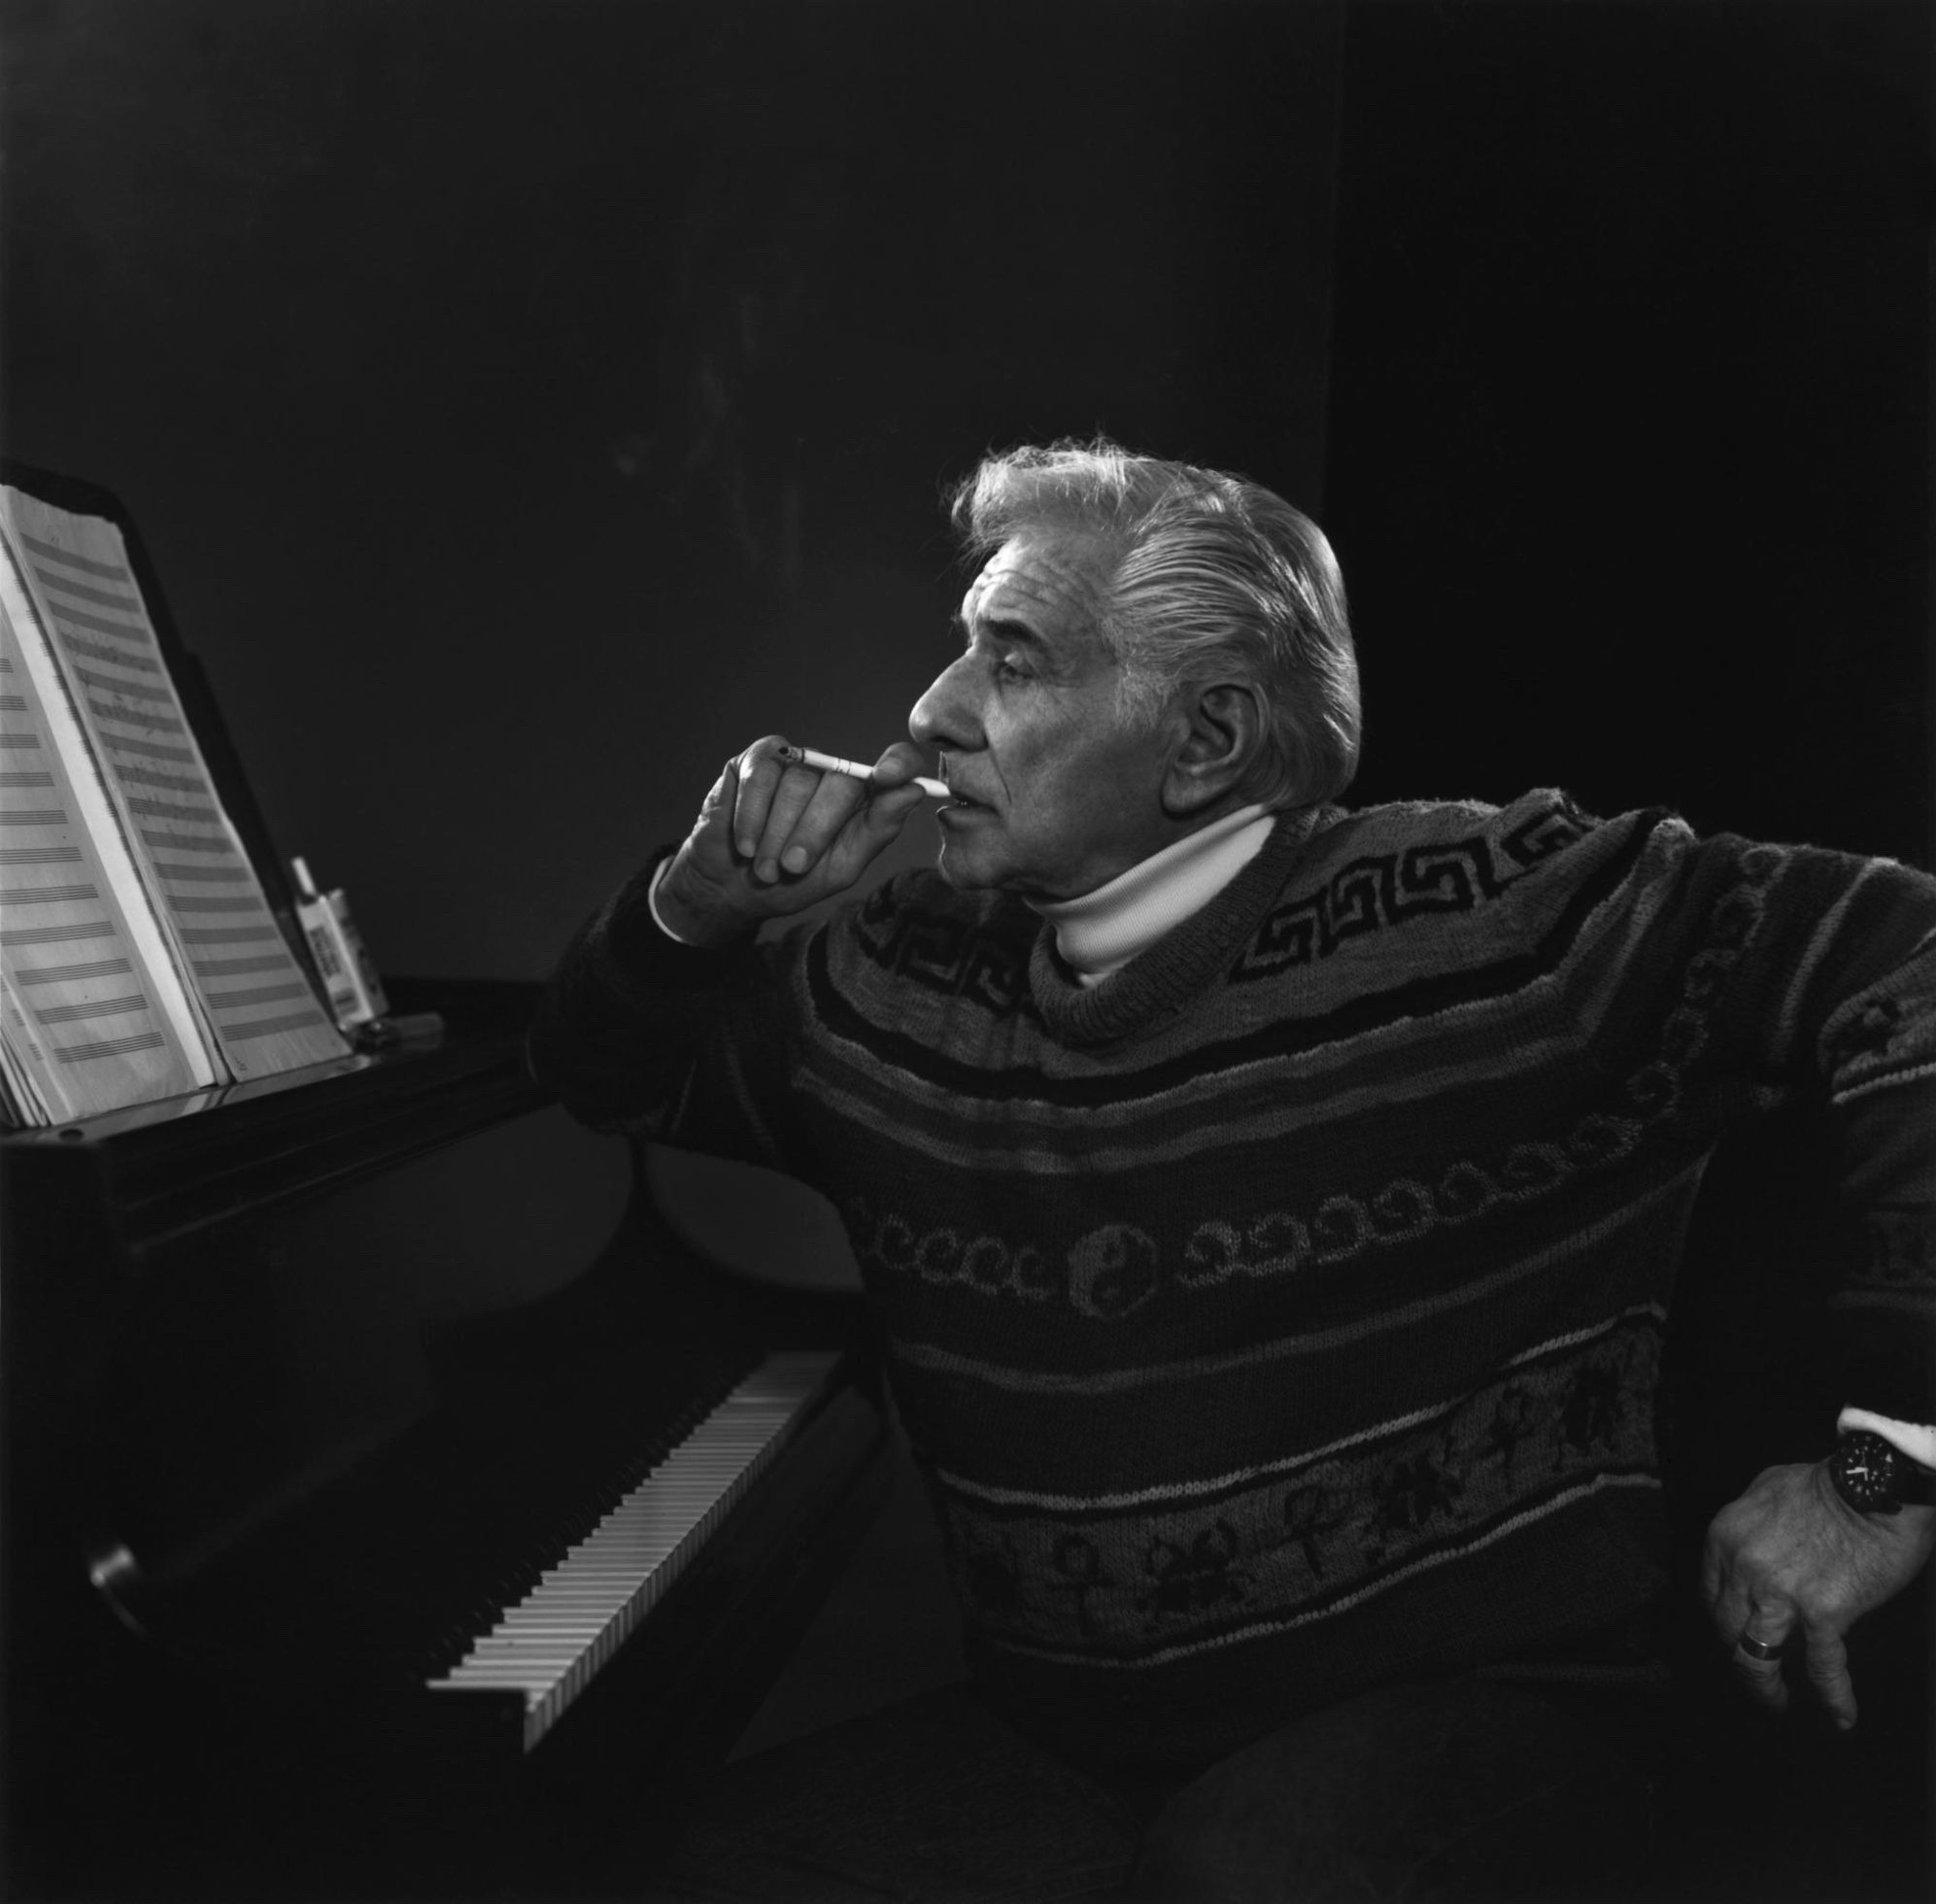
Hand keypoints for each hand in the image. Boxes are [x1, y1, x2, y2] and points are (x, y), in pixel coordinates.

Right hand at [655, 735, 932, 946]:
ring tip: (766, 866)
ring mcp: (797, 760)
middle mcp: (835, 772)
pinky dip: (752, 816)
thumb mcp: (842, 867)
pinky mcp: (759, 758)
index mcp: (867, 798)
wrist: (735, 888)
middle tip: (793, 867)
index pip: (898, 763)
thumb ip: (878, 830)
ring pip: (797, 782)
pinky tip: (746, 844)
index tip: (889, 777)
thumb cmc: (796, 879)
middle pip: (843, 781)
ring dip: (777, 834)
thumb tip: (912, 791)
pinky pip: (761, 776)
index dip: (898, 763)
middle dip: (815, 832)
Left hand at [1701, 1459, 1934, 1727]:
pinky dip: (1834, 1698)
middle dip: (1734, 1656)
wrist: (1873, 1486)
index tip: (1732, 1635)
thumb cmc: (1826, 1484)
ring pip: (1754, 1658)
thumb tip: (1749, 1550)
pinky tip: (1841, 1717)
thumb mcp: (1765, 1491)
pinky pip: (1823, 1667)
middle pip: (1726, 1630)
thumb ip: (1748, 1526)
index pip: (1710, 1594)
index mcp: (1724, 1538)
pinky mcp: (1823, 1613)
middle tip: (1751, 1674)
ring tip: (1774, 1705)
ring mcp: (1780, 1593)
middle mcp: (1743, 1568)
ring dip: (1763, 1689)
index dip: (1721, 1621)